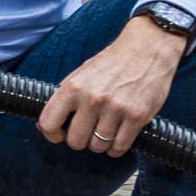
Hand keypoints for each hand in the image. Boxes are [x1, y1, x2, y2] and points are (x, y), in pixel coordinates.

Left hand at [34, 15, 189, 155]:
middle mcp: (92, 99)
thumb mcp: (81, 73)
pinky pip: (120, 147)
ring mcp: (116, 109)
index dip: (52, 134)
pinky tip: (118, 137)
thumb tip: (49, 123)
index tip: (59, 135)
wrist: (147, 49)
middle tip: (87, 132)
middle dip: (80, 140)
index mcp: (73, 87)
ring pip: (98, 147)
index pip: (49, 123)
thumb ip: (67, 97)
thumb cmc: (112, 62)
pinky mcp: (137, 117)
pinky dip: (117, 147)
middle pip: (75, 141)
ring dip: (101, 144)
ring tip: (105, 131)